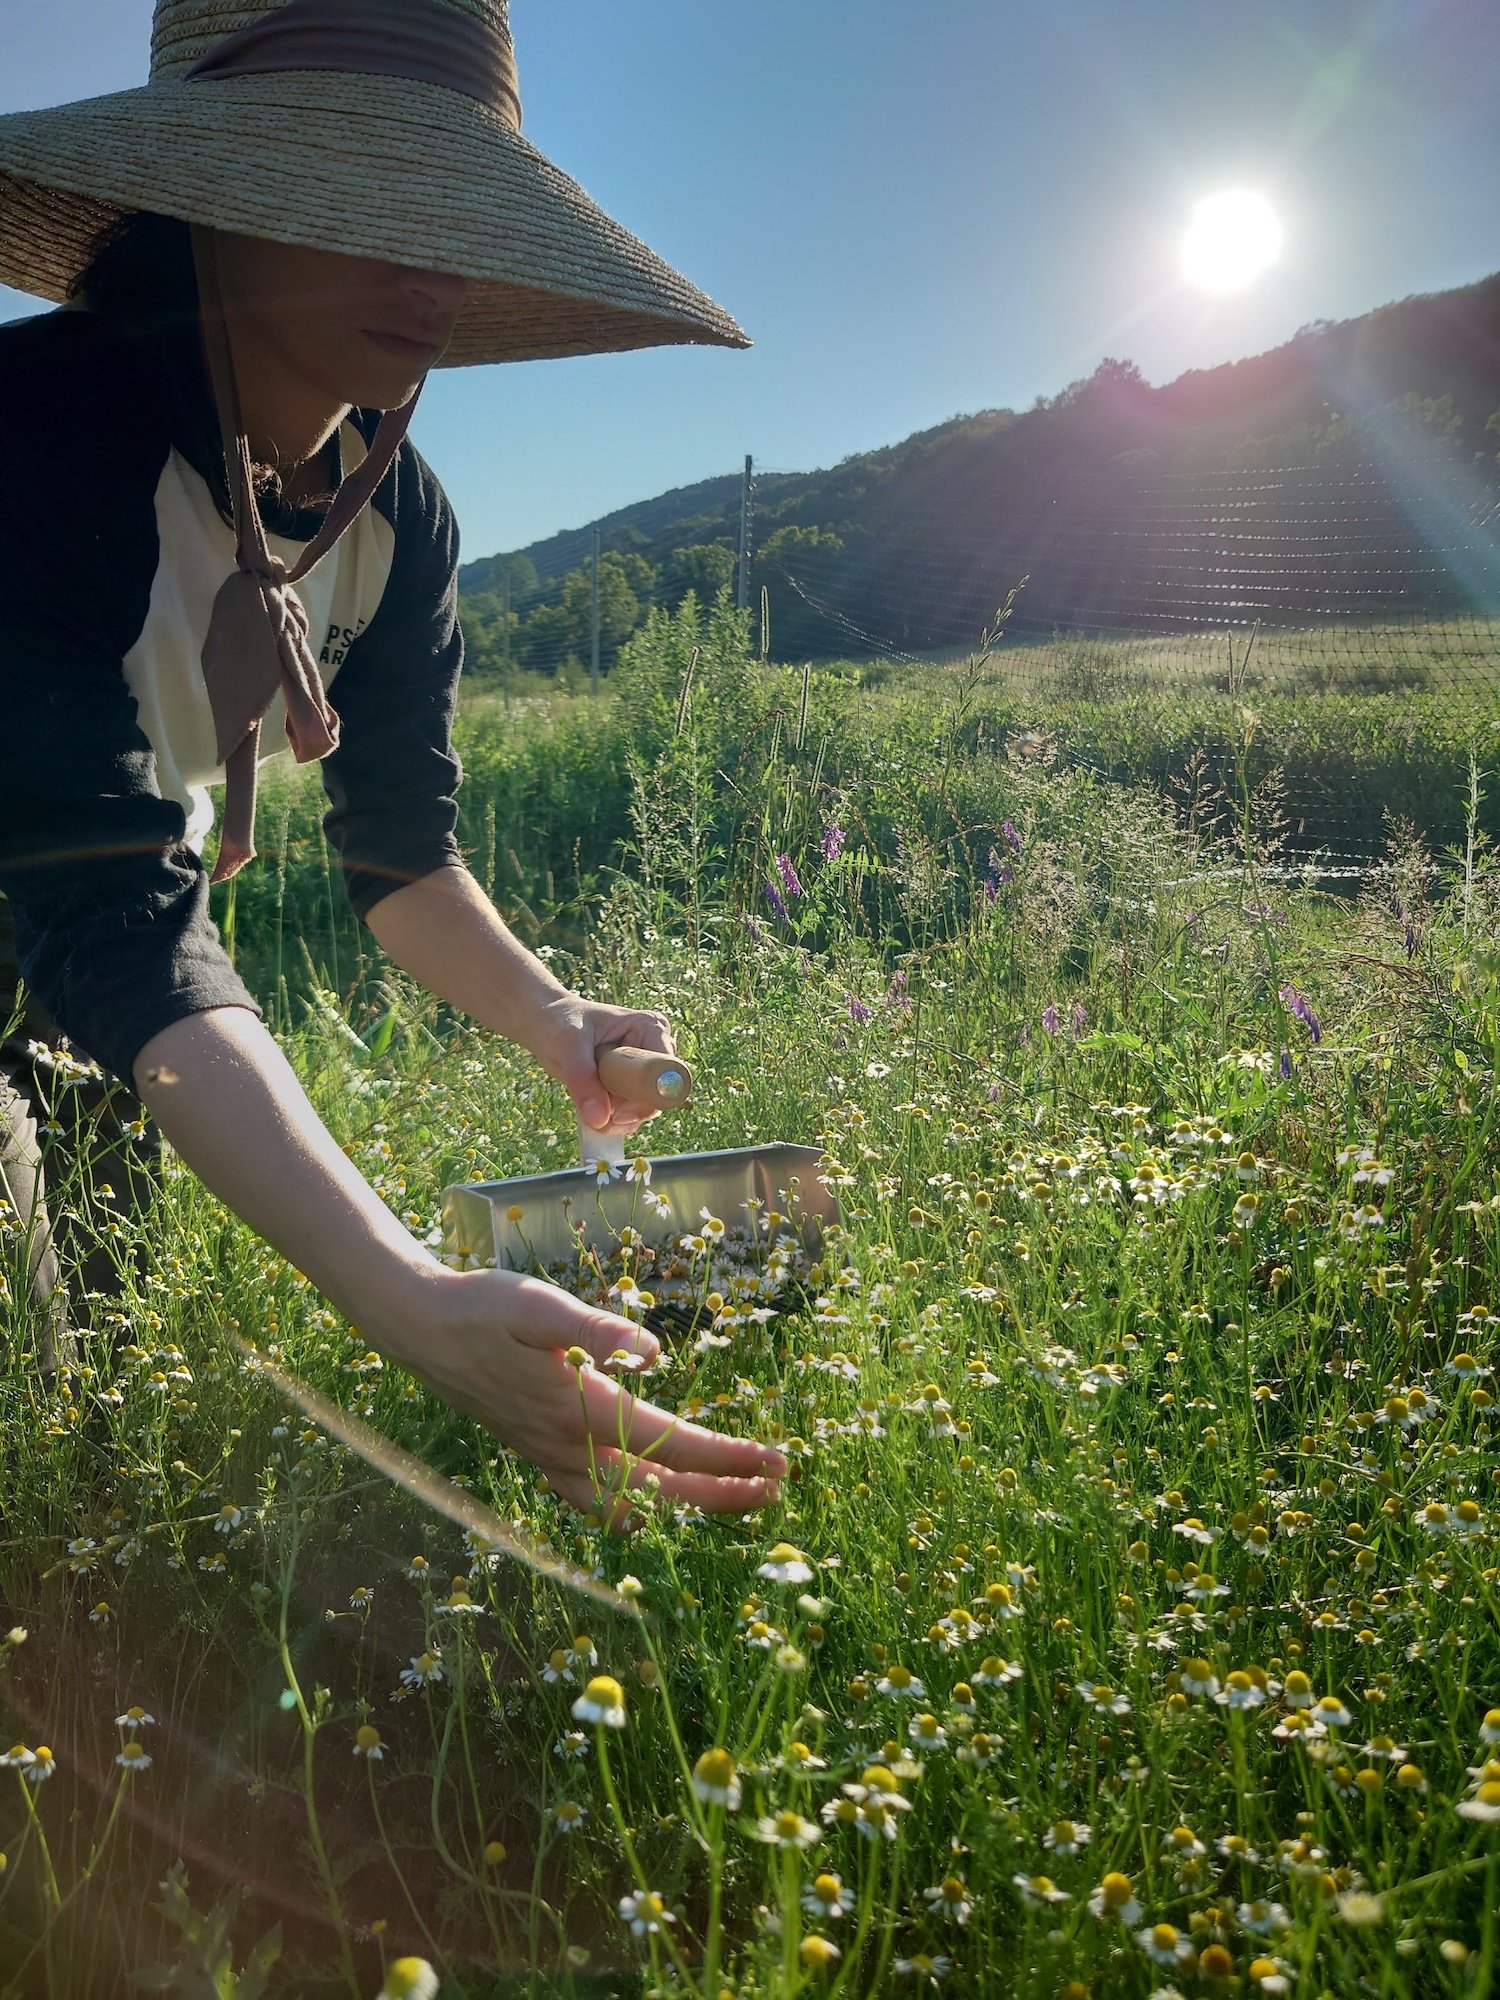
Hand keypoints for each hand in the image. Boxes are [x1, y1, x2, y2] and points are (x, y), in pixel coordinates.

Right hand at [370, 1265, 787, 1532]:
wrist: (419, 1328)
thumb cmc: (481, 1307)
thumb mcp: (537, 1304)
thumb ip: (595, 1329)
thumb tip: (653, 1353)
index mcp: (579, 1409)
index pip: (670, 1445)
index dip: (728, 1457)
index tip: (775, 1460)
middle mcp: (566, 1447)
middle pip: (660, 1490)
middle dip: (723, 1493)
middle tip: (777, 1487)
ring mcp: (549, 1458)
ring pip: (627, 1506)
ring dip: (685, 1507)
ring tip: (731, 1498)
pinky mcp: (536, 1455)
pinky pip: (592, 1501)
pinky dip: (634, 1509)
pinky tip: (653, 1500)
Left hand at [528, 993, 677, 1141]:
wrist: (548, 1023)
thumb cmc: (560, 1023)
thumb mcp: (568, 1047)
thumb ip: (583, 1081)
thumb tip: (599, 1119)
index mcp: (651, 1029)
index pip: (667, 1071)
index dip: (648, 1095)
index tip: (616, 1111)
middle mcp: (654, 1051)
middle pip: (657, 1096)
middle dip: (626, 1111)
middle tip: (595, 1111)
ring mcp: (644, 1072)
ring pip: (643, 1110)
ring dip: (616, 1120)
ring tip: (586, 1108)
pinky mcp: (631, 1088)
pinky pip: (630, 1116)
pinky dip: (610, 1121)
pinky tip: (590, 1113)